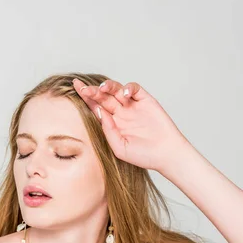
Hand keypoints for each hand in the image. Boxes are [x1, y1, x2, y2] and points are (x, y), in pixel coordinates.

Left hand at [73, 78, 190, 173]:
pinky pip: (135, 89)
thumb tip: (99, 112)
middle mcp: (121, 113)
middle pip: (103, 97)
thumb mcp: (120, 148)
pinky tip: (125, 94)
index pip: (96, 107)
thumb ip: (109, 131)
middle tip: (83, 88)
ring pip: (117, 90)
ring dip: (108, 86)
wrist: (166, 154)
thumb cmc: (143, 156)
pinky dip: (129, 88)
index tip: (76, 88)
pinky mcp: (146, 100)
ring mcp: (133, 106)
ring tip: (102, 88)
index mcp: (112, 124)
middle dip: (92, 91)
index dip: (86, 98)